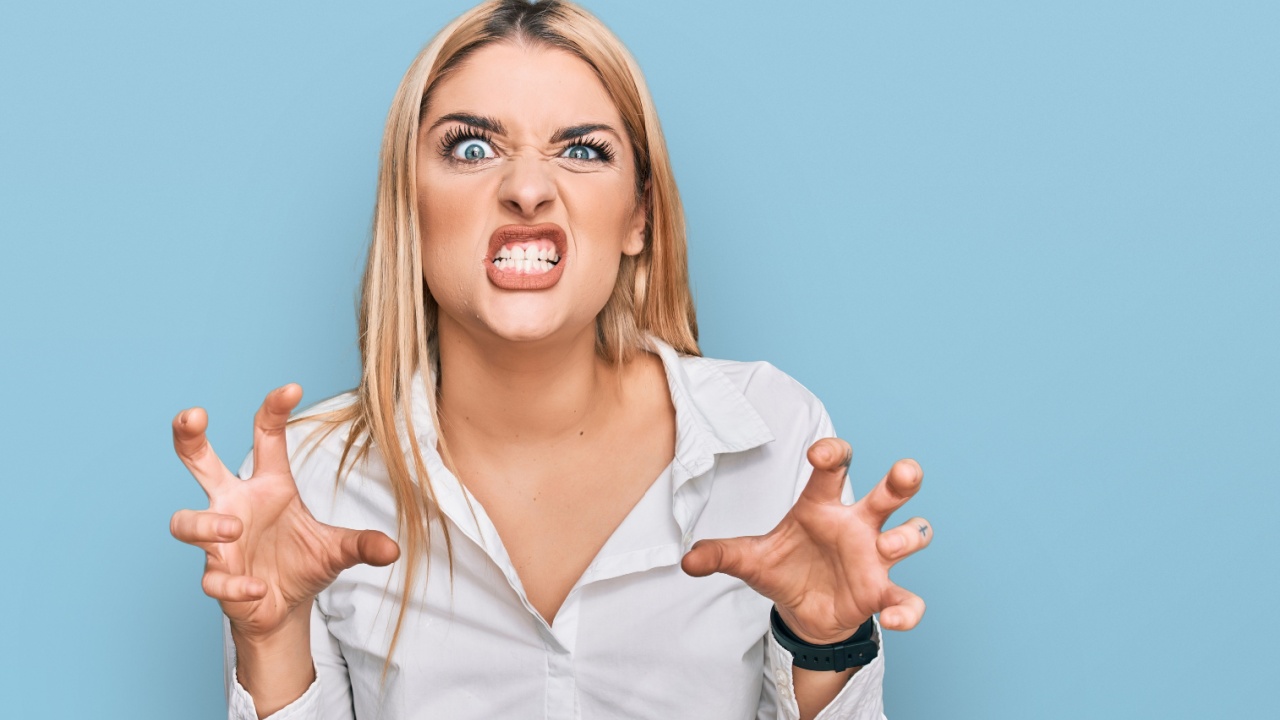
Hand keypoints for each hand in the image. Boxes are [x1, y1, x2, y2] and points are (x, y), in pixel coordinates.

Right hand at [169, 384, 399, 641]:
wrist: (283, 609)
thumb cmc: (302, 563)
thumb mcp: (338, 549)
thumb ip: (362, 544)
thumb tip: (393, 550)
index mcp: (269, 486)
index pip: (266, 437)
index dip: (274, 410)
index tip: (292, 388)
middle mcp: (236, 505)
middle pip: (198, 462)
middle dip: (189, 437)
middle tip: (192, 415)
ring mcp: (221, 542)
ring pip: (187, 522)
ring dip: (206, 523)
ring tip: (233, 527)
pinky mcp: (218, 578)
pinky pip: (214, 578)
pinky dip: (234, 583)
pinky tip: (256, 587)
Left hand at [681, 438, 928, 643]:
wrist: (803, 613)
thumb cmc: (784, 569)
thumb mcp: (750, 559)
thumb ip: (721, 554)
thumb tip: (687, 560)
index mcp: (822, 507)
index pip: (834, 469)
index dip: (832, 453)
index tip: (820, 454)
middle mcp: (856, 525)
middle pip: (889, 493)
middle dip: (902, 480)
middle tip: (906, 471)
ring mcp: (874, 558)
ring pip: (910, 536)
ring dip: (907, 537)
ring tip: (889, 544)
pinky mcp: (881, 592)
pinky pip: (906, 598)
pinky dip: (907, 609)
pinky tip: (896, 617)